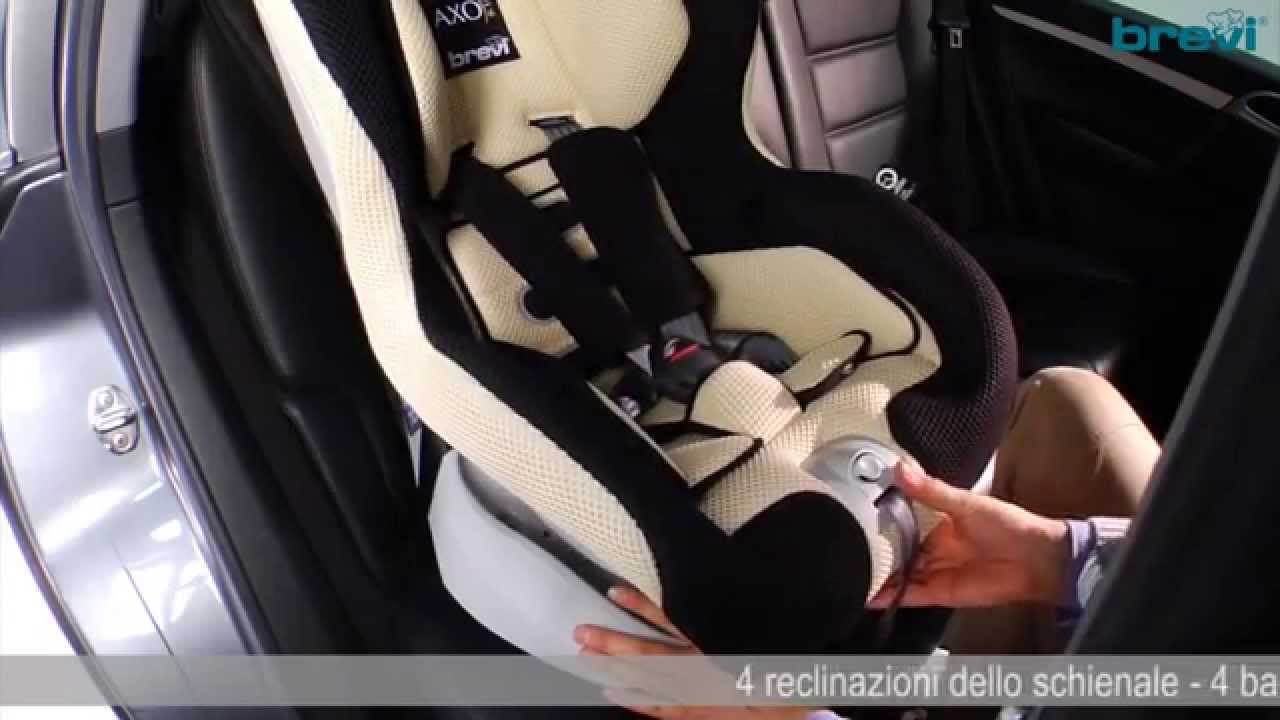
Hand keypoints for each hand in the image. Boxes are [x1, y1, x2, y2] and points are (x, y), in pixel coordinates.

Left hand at [574, 587, 811, 719]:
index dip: (645, 606)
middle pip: (653, 654)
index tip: (616, 592)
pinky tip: (610, 692)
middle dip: (615, 643)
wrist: (799, 707)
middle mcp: (704, 668)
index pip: (676, 621)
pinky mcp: (697, 713)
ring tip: (585, 654)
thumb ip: (745, 609)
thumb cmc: (790, 670)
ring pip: (650, 681)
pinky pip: (661, 709)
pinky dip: (635, 701)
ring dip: (615, 668)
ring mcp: (698, 695)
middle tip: (580, 632)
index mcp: (720, 642)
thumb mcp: (772, 637)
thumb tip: (728, 580)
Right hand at [871, 463, 1069, 608]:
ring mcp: (939, 572)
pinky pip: (913, 595)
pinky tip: (873, 596)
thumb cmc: (1010, 526)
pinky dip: (894, 597)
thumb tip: (900, 468)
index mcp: (941, 525)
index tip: (860, 523)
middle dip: (879, 555)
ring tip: (854, 576)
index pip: (905, 527)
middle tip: (850, 551)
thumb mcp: (965, 502)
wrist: (1038, 559)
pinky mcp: (943, 593)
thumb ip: (930, 490)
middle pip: (901, 554)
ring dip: (882, 578)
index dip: (884, 527)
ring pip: (903, 576)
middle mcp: (937, 550)